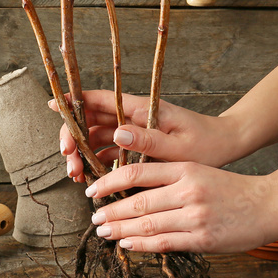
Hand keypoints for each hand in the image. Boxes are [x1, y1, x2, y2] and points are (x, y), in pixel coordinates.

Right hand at [49, 90, 246, 181]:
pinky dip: (95, 162)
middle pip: (90, 120)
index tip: (52, 105)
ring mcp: (133, 130)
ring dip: (81, 154)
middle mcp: (132, 116)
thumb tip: (116, 133)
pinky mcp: (136, 144)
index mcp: (140, 109)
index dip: (73, 100)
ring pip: (95, 137)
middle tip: (68, 161)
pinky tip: (90, 178)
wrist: (225, 147)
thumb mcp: (178, 146)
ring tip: (76, 176)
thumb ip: (147, 140)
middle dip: (73, 138)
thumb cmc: (206, 144)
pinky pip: (108, 150)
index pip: (99, 99)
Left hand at [86, 162, 277, 253]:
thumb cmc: (229, 189)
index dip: (110, 182)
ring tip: (104, 231)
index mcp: (185, 168)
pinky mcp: (203, 239)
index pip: (137, 172)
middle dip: (111, 211)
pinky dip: (141, 244)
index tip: (93, 190)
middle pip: (138, 201)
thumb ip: (167, 179)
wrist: (268, 204)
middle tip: (94, 217)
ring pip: (148, 224)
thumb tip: (129, 190)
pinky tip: (126, 244)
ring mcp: (195, 216)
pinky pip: (164, 243)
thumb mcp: (198, 172)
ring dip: (121, 230)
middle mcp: (188, 190)